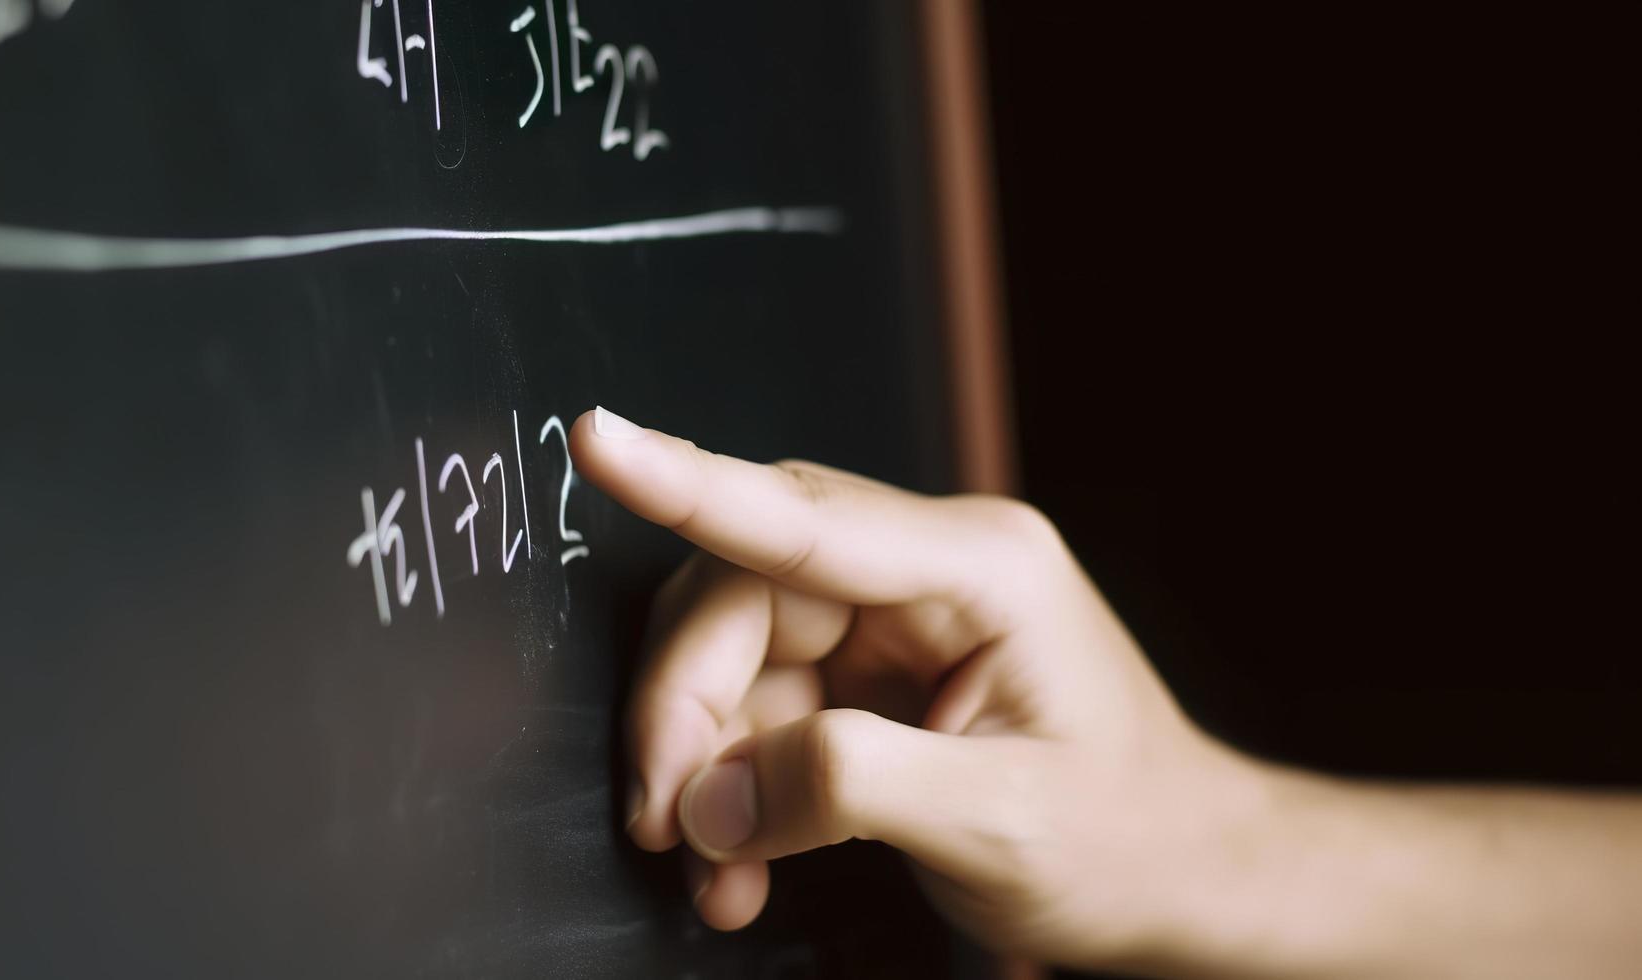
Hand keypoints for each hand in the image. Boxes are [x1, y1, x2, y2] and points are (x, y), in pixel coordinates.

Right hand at [569, 407, 1256, 967]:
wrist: (1183, 878)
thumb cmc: (1129, 838)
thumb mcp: (1000, 821)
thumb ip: (849, 787)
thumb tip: (713, 792)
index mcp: (981, 567)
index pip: (802, 518)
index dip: (686, 480)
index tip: (600, 439)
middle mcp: (928, 570)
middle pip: (739, 596)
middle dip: (685, 712)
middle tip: (669, 825)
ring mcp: (894, 618)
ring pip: (733, 656)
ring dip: (705, 767)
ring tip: (717, 872)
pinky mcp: (871, 672)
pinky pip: (760, 706)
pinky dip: (734, 787)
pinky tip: (741, 859)